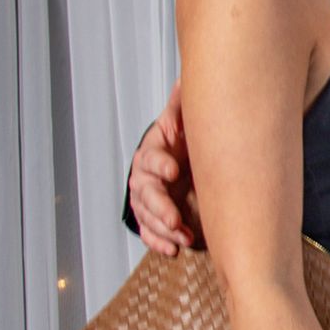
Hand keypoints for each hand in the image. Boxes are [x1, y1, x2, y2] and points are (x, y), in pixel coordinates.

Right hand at [130, 81, 203, 255]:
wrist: (180, 166)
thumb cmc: (182, 146)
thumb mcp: (183, 125)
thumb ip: (181, 108)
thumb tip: (184, 80)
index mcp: (153, 154)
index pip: (151, 159)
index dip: (160, 165)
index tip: (173, 170)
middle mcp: (145, 179)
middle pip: (146, 194)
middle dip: (161, 208)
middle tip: (176, 219)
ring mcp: (148, 201)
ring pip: (148, 217)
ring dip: (164, 229)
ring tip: (184, 237)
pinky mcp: (153, 220)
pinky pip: (150, 233)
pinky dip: (159, 242)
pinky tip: (172, 248)